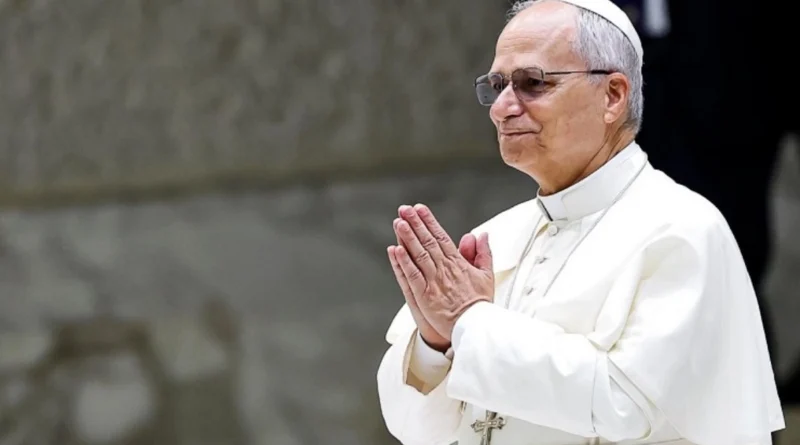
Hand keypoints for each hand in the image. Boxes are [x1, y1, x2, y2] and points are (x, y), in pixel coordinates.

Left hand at [393, 204, 493, 339]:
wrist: (476, 327)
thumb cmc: (480, 304)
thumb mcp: (487, 275)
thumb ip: (483, 253)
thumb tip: (481, 235)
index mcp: (458, 263)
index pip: (441, 237)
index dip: (429, 221)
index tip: (420, 209)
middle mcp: (444, 269)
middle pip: (427, 242)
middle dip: (415, 223)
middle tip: (405, 209)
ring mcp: (433, 282)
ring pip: (418, 255)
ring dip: (407, 237)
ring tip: (398, 222)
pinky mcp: (425, 296)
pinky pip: (412, 276)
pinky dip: (403, 262)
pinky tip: (395, 250)